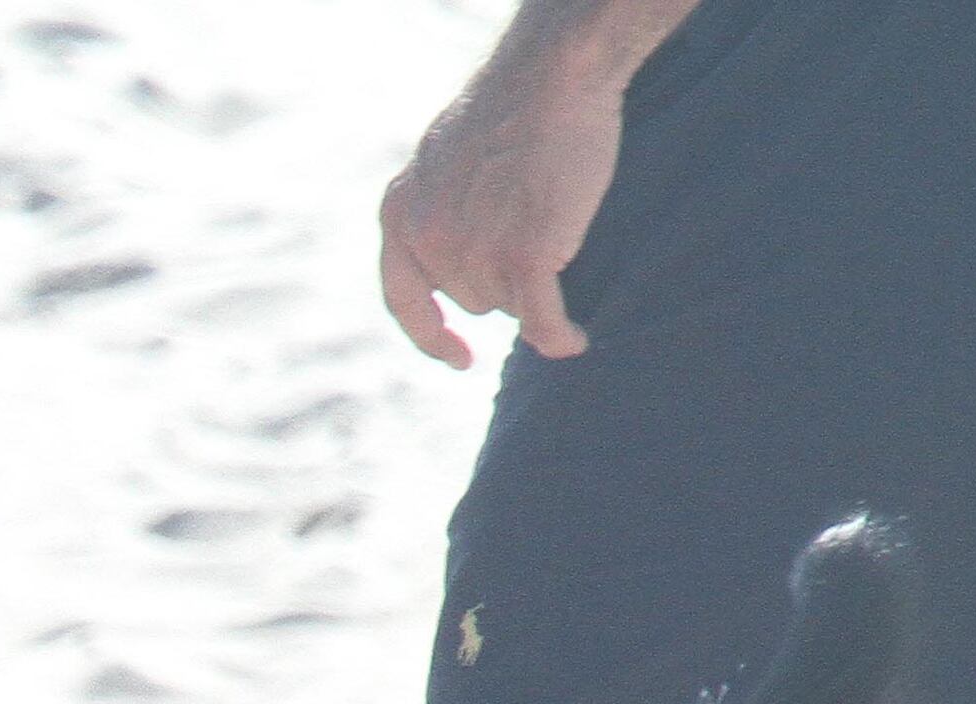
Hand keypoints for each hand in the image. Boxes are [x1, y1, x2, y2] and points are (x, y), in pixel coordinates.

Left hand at [380, 15, 644, 366]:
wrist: (550, 75)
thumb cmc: (512, 107)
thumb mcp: (447, 158)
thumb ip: (439, 207)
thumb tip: (450, 255)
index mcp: (400, 213)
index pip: (404, 297)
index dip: (430, 333)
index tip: (458, 356)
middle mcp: (425, 240)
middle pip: (471, 296)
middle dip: (505, 277)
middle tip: (538, 223)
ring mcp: (471, 252)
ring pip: (508, 301)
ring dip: (535, 281)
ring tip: (557, 220)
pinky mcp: (522, 256)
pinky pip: (539, 318)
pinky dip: (558, 336)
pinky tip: (575, 342)